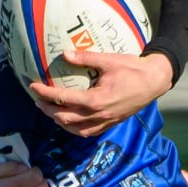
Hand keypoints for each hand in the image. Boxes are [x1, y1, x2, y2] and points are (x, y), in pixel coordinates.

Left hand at [28, 49, 173, 136]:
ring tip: (50, 111)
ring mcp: (105, 121)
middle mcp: (99, 114)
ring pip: (75, 129)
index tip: (33, 86)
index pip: (63, 99)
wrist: (154, 81)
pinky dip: (75, 129)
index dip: (45, 93)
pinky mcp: (111, 123)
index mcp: (96, 100)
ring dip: (59, 122)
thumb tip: (64, 54)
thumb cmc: (133, 69)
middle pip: (65, 118)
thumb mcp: (108, 60)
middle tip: (37, 100)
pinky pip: (88, 132)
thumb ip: (85, 58)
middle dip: (48, 110)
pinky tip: (69, 122)